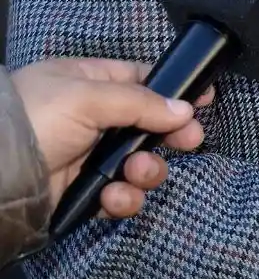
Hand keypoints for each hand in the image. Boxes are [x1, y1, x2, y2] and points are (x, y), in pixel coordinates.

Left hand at [11, 58, 211, 219]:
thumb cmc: (35, 120)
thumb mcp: (87, 97)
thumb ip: (141, 102)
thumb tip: (185, 109)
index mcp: (86, 83)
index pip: (139, 79)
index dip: (173, 90)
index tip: (203, 100)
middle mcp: (90, 119)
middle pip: (147, 125)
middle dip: (170, 135)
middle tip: (190, 141)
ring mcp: (87, 158)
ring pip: (138, 162)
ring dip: (147, 170)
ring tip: (137, 173)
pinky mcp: (83, 193)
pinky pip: (119, 194)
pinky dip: (123, 198)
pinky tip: (115, 197)